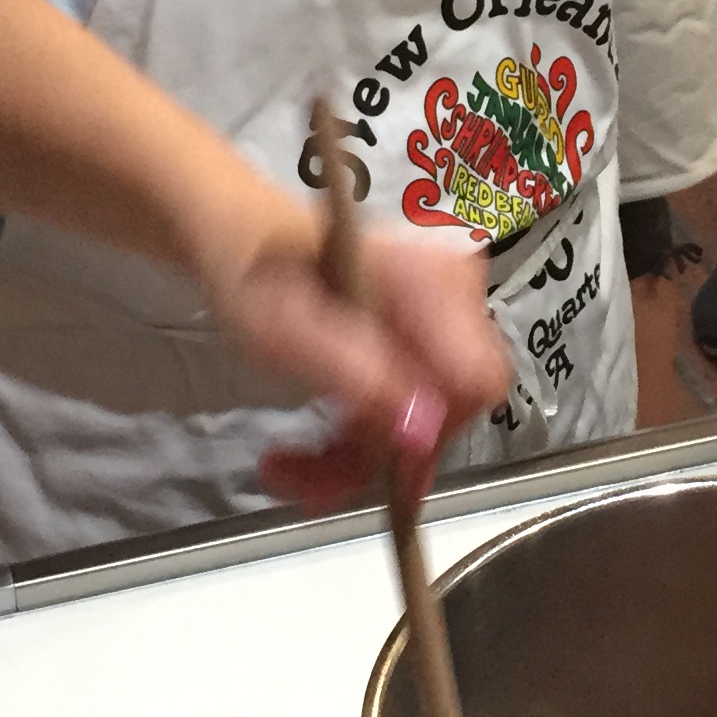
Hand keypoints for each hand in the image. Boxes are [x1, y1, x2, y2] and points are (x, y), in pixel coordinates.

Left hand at [217, 217, 506, 513]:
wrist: (243, 238)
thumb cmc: (257, 271)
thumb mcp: (289, 330)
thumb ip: (360, 376)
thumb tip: (422, 434)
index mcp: (430, 280)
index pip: (473, 380)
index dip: (427, 434)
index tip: (362, 464)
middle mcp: (451, 295)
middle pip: (449, 408)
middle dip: (378, 456)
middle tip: (303, 478)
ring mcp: (442, 317)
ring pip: (428, 421)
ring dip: (358, 458)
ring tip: (289, 469)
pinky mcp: (425, 338)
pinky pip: (412, 410)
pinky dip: (361, 440)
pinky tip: (314, 449)